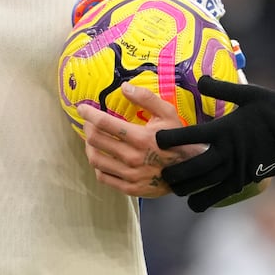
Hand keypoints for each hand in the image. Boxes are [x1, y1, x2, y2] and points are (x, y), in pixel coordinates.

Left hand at [80, 84, 206, 197]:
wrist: (192, 170)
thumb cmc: (179, 140)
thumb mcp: (168, 114)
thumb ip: (146, 98)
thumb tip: (124, 87)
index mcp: (141, 138)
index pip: (104, 123)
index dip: (89, 113)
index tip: (82, 108)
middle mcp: (132, 158)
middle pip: (96, 141)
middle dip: (88, 128)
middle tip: (89, 122)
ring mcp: (130, 175)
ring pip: (95, 160)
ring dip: (89, 147)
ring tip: (92, 140)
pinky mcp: (130, 188)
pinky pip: (103, 177)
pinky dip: (98, 167)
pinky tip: (102, 159)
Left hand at [157, 76, 274, 211]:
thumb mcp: (249, 93)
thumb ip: (221, 88)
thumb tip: (200, 79)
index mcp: (224, 130)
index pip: (187, 136)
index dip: (168, 139)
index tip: (156, 139)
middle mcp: (227, 153)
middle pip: (190, 169)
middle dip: (172, 173)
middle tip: (161, 172)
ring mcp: (237, 169)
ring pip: (203, 186)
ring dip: (185, 189)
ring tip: (175, 188)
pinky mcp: (246, 180)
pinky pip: (221, 195)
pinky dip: (206, 199)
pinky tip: (196, 199)